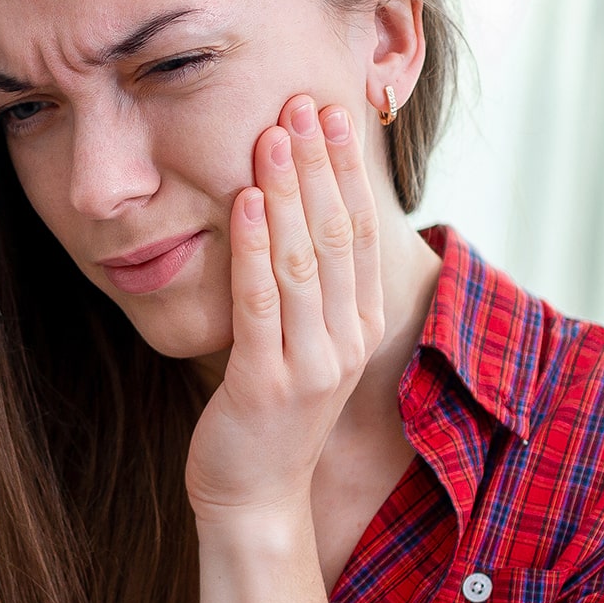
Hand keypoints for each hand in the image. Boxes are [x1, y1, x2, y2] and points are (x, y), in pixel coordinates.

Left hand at [184, 94, 386, 521]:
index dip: (348, 171)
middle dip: (321, 165)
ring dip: (287, 192)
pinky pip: (260, 305)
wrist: (254, 501)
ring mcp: (309, 365)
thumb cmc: (269, 419)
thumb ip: (309, 293)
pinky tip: (244, 201)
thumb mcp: (303, 349)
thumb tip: (298, 222)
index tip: (333, 113)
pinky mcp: (265, 385)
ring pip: (302, 262)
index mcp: (358, 328)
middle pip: (337, 236)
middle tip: (304, 101)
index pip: (359, 233)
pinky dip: (253, 249)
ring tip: (274, 134)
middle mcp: (344, 342)